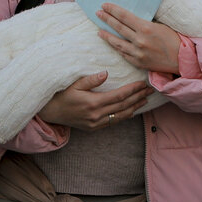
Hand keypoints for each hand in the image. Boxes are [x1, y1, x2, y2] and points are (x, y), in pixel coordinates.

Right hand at [38, 72, 153, 130]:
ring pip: (121, 115)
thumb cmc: (62, 95)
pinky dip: (125, 115)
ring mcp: (96, 123)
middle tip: (150, 89)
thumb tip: (106, 73)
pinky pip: (114, 121)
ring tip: (145, 99)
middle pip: (124, 106)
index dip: (133, 89)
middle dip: (138, 97)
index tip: (143, 83)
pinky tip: (132, 110)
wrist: (51, 113)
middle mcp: (97, 115)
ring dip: (135, 107)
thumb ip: (91, 80)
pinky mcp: (95, 127)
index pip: (119, 96)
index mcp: (93, 103)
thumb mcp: (74, 84)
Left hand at [97, 4, 180, 74]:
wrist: (182, 59)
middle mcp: (139, 40)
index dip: (112, 10)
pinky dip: (117, 48)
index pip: (124, 16)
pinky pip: (124, 54)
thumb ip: (145, 23)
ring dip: (107, 36)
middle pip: (118, 27)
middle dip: (106, 19)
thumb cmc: (174, 39)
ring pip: (117, 43)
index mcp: (145, 28)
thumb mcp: (160, 25)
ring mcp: (138, 53)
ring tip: (99, 31)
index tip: (104, 5)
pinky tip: (113, 44)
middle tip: (98, 13)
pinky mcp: (138, 63)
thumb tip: (132, 18)